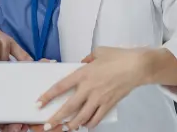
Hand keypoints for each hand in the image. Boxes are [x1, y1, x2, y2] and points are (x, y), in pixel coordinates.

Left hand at [36, 47, 151, 129]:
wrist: (138, 66)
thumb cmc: (119, 57)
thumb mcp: (98, 52)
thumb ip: (87, 59)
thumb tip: (82, 62)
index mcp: (83, 73)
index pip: (60, 87)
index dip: (48, 96)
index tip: (39, 103)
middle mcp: (89, 88)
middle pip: (69, 107)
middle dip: (56, 118)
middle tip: (47, 126)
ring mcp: (99, 98)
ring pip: (82, 116)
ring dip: (72, 125)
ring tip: (65, 128)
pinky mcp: (109, 104)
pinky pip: (97, 118)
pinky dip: (90, 124)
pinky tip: (86, 126)